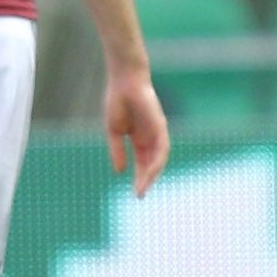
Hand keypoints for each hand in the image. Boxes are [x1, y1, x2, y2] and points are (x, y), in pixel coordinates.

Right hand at [104, 69, 169, 197]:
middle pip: (151, 164)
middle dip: (146, 180)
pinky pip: (162, 148)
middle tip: (139, 195)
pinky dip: (157, 161)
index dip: (139, 178)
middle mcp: (150, 138)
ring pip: (158, 159)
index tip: (136, 193)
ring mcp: (157, 132)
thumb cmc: (117, 101)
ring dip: (152, 174)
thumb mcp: (114, 131)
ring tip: (143, 188)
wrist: (123, 81)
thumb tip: (120, 171)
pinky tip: (151, 172)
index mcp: (139, 139)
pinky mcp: (160, 126)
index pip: (142, 163)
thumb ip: (117, 151)